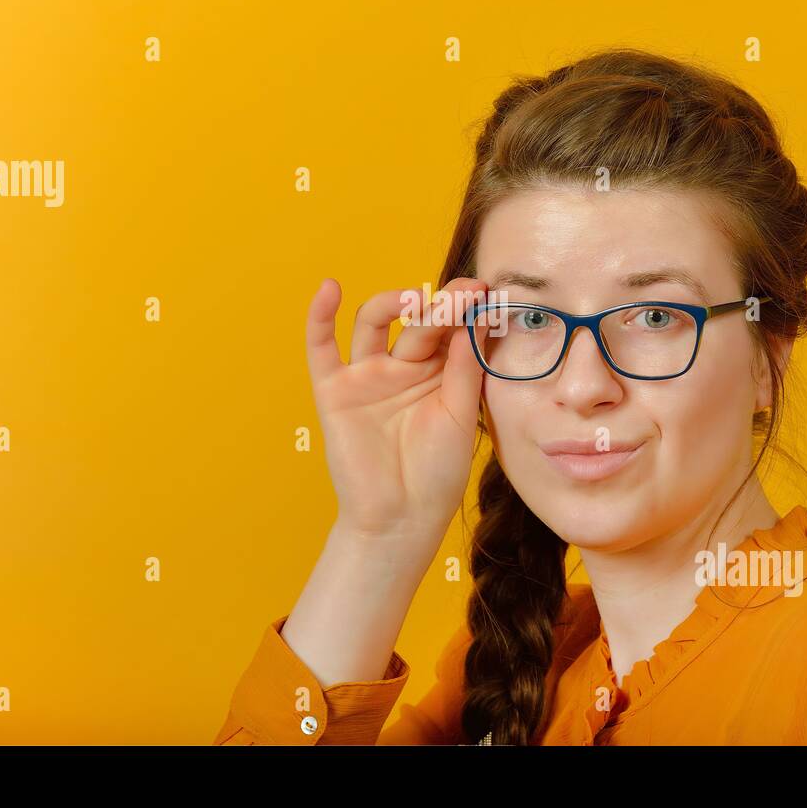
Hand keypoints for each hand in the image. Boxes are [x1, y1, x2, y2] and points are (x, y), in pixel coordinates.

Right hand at [305, 276, 488, 543]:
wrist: (402, 519)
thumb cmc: (438, 474)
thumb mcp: (461, 416)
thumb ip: (465, 368)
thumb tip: (476, 319)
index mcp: (439, 371)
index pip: (450, 328)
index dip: (465, 309)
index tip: (486, 292)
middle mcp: (403, 366)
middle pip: (418, 322)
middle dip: (440, 306)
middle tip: (464, 295)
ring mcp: (367, 375)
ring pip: (374, 323)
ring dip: (393, 303)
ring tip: (415, 300)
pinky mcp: (335, 390)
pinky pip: (322, 348)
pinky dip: (320, 317)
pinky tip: (329, 289)